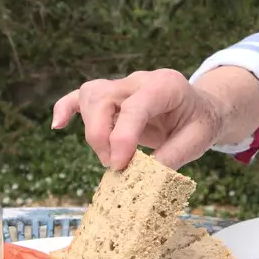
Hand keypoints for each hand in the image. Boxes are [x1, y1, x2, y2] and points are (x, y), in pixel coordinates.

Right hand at [51, 69, 225, 169]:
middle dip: (102, 136)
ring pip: (90, 96)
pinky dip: (65, 108)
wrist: (201, 109)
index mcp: (165, 85)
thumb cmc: (199, 122)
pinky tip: (57, 125)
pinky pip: (80, 96)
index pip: (135, 106)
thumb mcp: (197, 141)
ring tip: (108, 158)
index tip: (120, 165)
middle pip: (104, 98)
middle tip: (117, 167)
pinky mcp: (110, 97)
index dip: (123, 137)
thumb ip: (172, 156)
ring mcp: (122, 86)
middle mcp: (139, 80)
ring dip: (91, 130)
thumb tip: (145, 178)